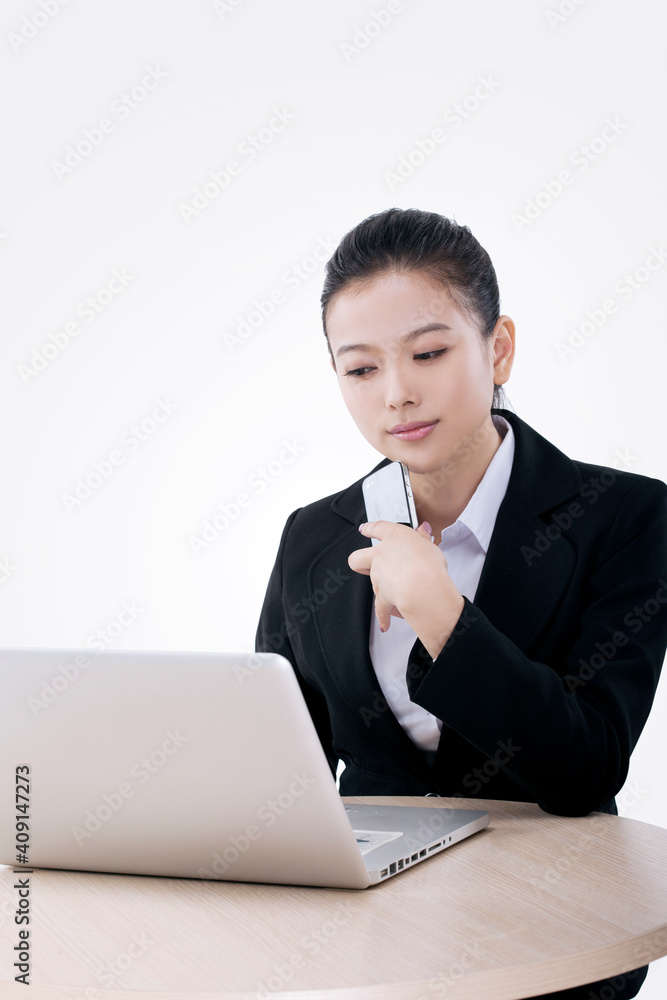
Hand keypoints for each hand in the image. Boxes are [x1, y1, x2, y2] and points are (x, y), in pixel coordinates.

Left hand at [348, 520, 464, 657]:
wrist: (421, 588)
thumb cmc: (427, 564)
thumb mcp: (430, 546)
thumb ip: (423, 539)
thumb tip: (422, 531)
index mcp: (394, 538)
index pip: (378, 528)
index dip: (370, 528)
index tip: (365, 529)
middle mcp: (381, 556)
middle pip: (357, 558)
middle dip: (359, 563)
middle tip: (365, 565)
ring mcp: (378, 578)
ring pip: (372, 584)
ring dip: (383, 589)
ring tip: (401, 595)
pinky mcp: (382, 598)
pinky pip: (381, 610)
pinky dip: (384, 618)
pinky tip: (385, 624)